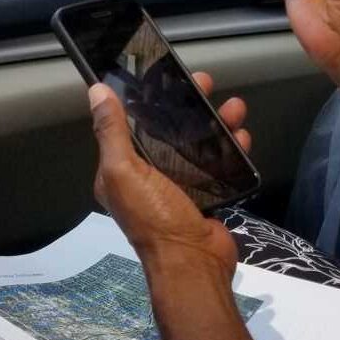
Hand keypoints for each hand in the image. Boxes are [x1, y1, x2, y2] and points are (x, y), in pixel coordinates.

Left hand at [87, 72, 247, 273]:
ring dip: (216, 121)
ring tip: (235, 107)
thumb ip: (111, 133)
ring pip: (198, 142)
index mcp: (121, 171)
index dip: (147, 99)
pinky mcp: (207, 194)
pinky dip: (231, 147)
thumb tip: (96, 91)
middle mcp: (148, 176)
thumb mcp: (124, 172)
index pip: (131, 124)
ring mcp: (179, 185)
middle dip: (188, 104)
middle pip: (168, 128)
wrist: (194, 263)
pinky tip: (243, 135)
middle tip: (207, 82)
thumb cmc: (154, 217)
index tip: (165, 76)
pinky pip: (219, 163)